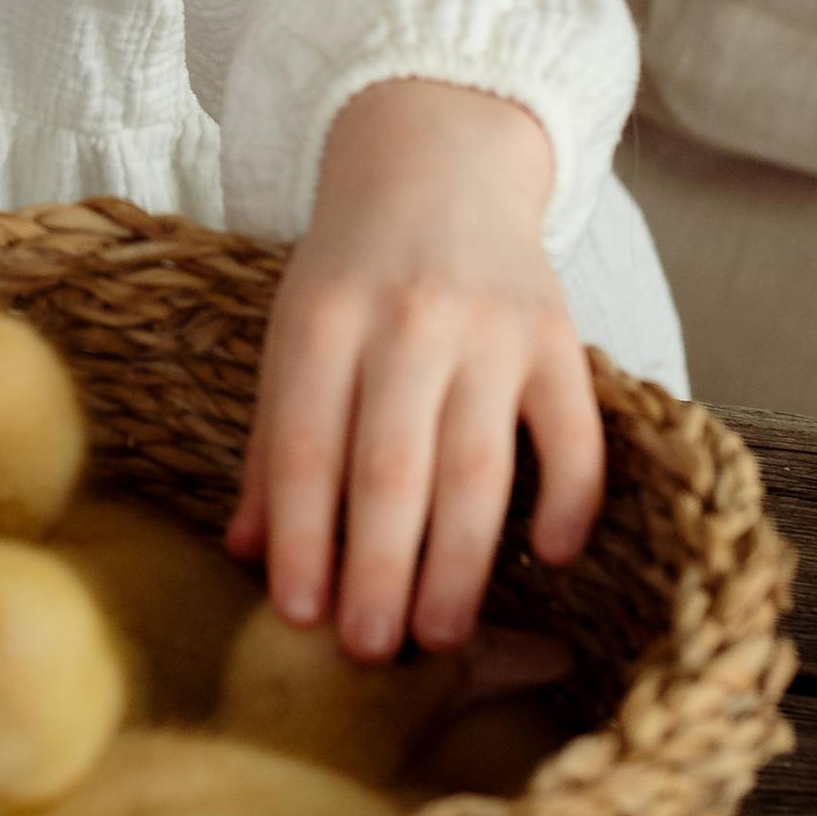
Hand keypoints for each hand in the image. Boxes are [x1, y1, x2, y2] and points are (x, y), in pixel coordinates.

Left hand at [225, 77, 603, 662]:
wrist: (438, 160)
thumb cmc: (351, 269)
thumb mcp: (291, 333)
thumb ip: (269, 443)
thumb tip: (243, 552)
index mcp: (322, 322)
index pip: (305, 449)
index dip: (302, 539)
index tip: (299, 618)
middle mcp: (407, 324)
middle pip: (391, 470)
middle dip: (378, 573)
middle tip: (372, 655)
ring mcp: (491, 330)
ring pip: (478, 468)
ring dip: (459, 565)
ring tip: (441, 639)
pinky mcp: (559, 338)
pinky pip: (574, 435)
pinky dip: (567, 501)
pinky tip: (548, 559)